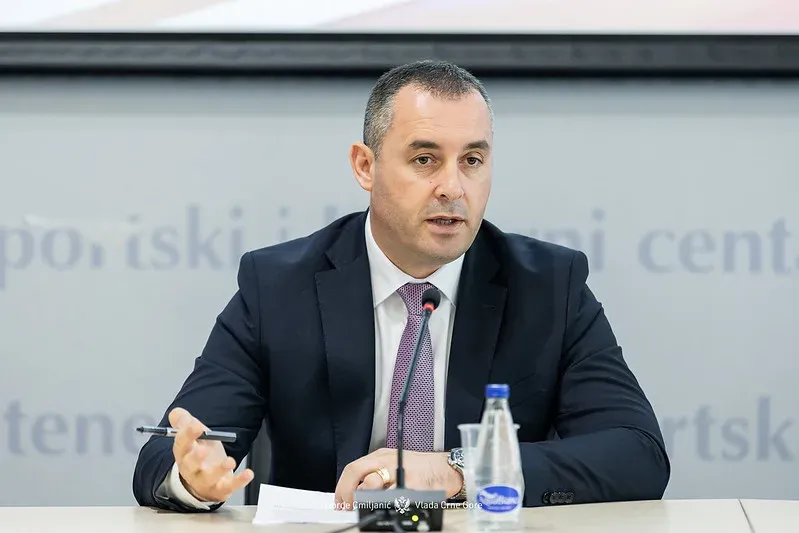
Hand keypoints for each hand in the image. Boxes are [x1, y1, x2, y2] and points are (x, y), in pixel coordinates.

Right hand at [169, 407, 253, 501]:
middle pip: (190, 465)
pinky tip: (248, 473)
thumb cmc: (199, 455)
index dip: (187, 434)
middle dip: (196, 458)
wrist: (202, 482)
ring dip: (219, 470)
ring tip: (230, 461)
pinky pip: (229, 487)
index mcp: (184, 453)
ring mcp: (206, 481)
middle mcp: (191, 469)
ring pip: (209, 478)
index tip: (195, 425)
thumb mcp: (193, 436)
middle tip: (204, 450)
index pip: (181, 444)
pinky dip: (239, 481)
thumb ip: (184, 423)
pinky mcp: (220, 489)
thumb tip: (177, 413)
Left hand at [334, 448, 462, 508]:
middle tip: (348, 507)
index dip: (343, 488)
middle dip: (347, 493)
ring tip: (365, 508)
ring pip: (371, 483)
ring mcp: (399, 472)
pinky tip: (387, 508)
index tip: (341, 502)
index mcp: (381, 456)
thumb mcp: (394, 463)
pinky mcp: (412, 484)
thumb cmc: (422, 469)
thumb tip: (358, 493)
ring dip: (363, 498)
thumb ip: (377, 473)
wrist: (446, 468)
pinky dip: (386, 504)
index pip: (353, 468)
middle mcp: (388, 461)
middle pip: (357, 472)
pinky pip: (393, 496)